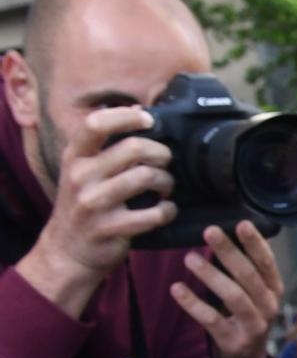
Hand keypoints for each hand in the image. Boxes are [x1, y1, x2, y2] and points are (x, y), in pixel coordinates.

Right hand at [17, 107, 178, 316]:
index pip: (96, 123)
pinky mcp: (110, 228)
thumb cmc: (84, 203)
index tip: (149, 120)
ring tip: (165, 188)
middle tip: (165, 163)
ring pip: (146, 177)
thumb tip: (139, 107)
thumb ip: (106, 143)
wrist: (68, 250)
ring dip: (166, 181)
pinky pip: (154, 214)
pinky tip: (165, 210)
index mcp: (74, 157)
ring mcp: (94, 203)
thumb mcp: (83, 169)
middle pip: (133, 148)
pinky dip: (168, 210)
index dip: (128, 116)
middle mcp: (80, 176)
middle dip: (160, 153)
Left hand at [171, 221, 282, 357]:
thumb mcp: (255, 296)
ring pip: (234, 296)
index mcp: (274, 291)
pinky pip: (212, 320)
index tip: (241, 223)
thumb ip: (247, 272)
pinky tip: (176, 289)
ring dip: (210, 275)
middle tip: (209, 231)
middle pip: (249, 276)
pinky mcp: (234, 341)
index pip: (267, 263)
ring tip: (188, 258)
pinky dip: (193, 304)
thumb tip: (226, 235)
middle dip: (229, 252)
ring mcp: (253, 326)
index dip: (255, 243)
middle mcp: (269, 307)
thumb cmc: (246, 320)